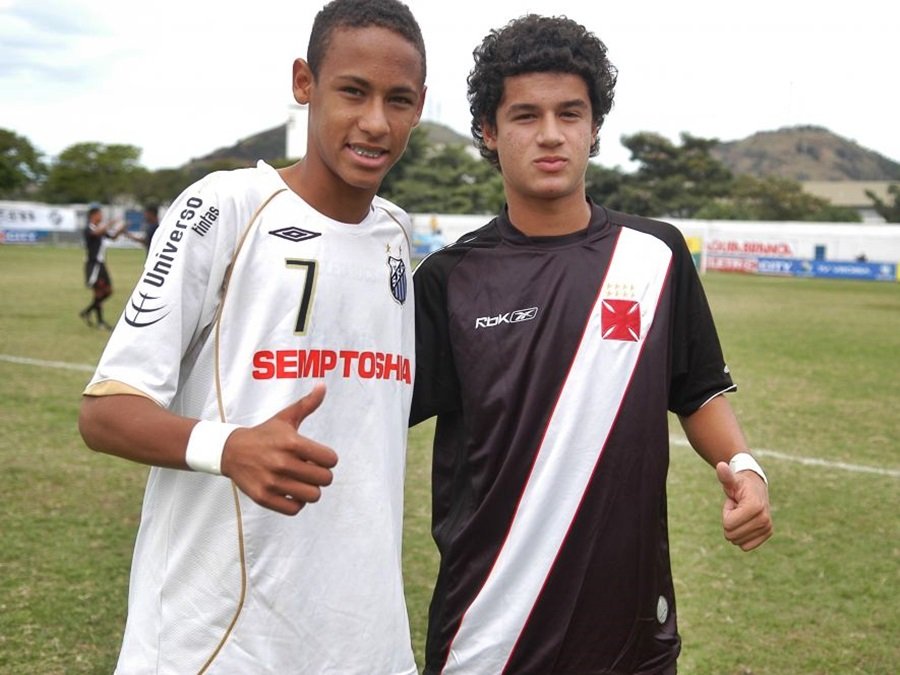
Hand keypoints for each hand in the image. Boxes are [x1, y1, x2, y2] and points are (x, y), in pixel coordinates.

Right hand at [221, 383, 337, 514]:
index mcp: (292, 442)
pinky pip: (295, 509)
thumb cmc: (264, 434)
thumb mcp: (285, 417)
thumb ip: (307, 404)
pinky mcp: (263, 497)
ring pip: (313, 496)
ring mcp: (272, 482)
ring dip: (311, 490)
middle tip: (311, 470)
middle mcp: (282, 462)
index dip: (328, 459)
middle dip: (322, 475)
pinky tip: (291, 492)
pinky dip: (297, 503)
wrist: (230, 451)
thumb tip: (323, 385)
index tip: (318, 457)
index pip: (330, 459)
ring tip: (302, 481)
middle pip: (325, 479)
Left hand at [716, 462, 772, 550]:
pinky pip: (746, 547)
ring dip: (736, 527)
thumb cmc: (740, 484)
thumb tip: (720, 465)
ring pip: (737, 542)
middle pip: (731, 535)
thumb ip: (725, 475)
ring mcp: (767, 528)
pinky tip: (746, 522)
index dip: (727, 513)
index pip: (728, 524)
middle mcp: (765, 519)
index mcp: (755, 507)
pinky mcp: (767, 534)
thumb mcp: (731, 480)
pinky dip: (741, 536)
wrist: (755, 487)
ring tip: (742, 513)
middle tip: (738, 508)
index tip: (735, 503)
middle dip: (729, 521)